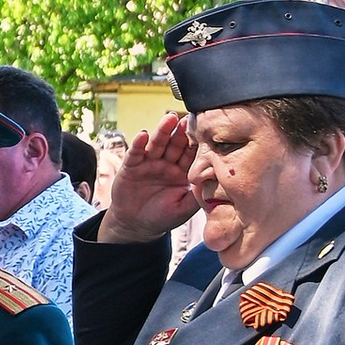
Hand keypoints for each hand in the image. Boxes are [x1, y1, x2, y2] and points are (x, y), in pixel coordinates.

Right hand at [98, 114, 196, 241]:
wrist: (136, 226)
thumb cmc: (162, 217)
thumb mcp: (184, 209)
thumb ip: (196, 196)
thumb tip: (213, 184)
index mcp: (182, 172)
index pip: (191, 154)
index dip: (197, 143)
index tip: (206, 132)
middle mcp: (167, 163)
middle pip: (175, 144)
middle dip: (181, 132)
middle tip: (188, 119)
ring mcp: (149, 163)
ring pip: (157, 144)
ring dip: (162, 131)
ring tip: (169, 119)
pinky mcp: (131, 166)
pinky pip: (135, 153)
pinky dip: (138, 144)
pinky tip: (142, 135)